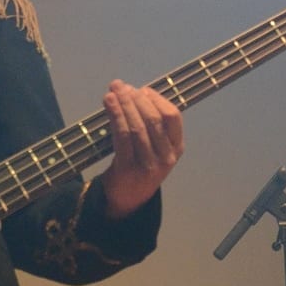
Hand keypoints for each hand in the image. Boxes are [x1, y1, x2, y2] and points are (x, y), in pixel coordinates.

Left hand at [100, 80, 183, 218]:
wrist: (127, 199)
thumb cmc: (141, 166)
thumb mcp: (155, 148)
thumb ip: (151, 124)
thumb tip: (133, 92)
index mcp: (176, 148)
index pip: (173, 116)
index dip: (157, 99)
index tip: (142, 90)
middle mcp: (166, 157)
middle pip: (153, 119)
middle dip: (136, 98)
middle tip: (121, 86)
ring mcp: (148, 165)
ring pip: (137, 126)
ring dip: (124, 104)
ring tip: (113, 90)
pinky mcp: (128, 169)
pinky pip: (122, 136)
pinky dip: (115, 115)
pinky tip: (109, 102)